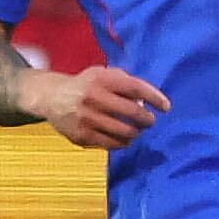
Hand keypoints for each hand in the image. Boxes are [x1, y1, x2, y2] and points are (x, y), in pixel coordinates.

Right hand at [31, 64, 168, 150]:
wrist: (52, 97)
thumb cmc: (86, 85)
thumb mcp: (102, 74)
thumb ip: (125, 83)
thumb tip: (146, 101)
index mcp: (101, 79)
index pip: (135, 88)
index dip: (154, 98)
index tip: (166, 107)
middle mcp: (93, 97)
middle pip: (132, 113)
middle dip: (147, 119)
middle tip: (149, 121)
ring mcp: (86, 118)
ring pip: (125, 132)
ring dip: (136, 132)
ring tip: (136, 129)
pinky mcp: (81, 135)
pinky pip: (112, 144)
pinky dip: (123, 142)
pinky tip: (124, 138)